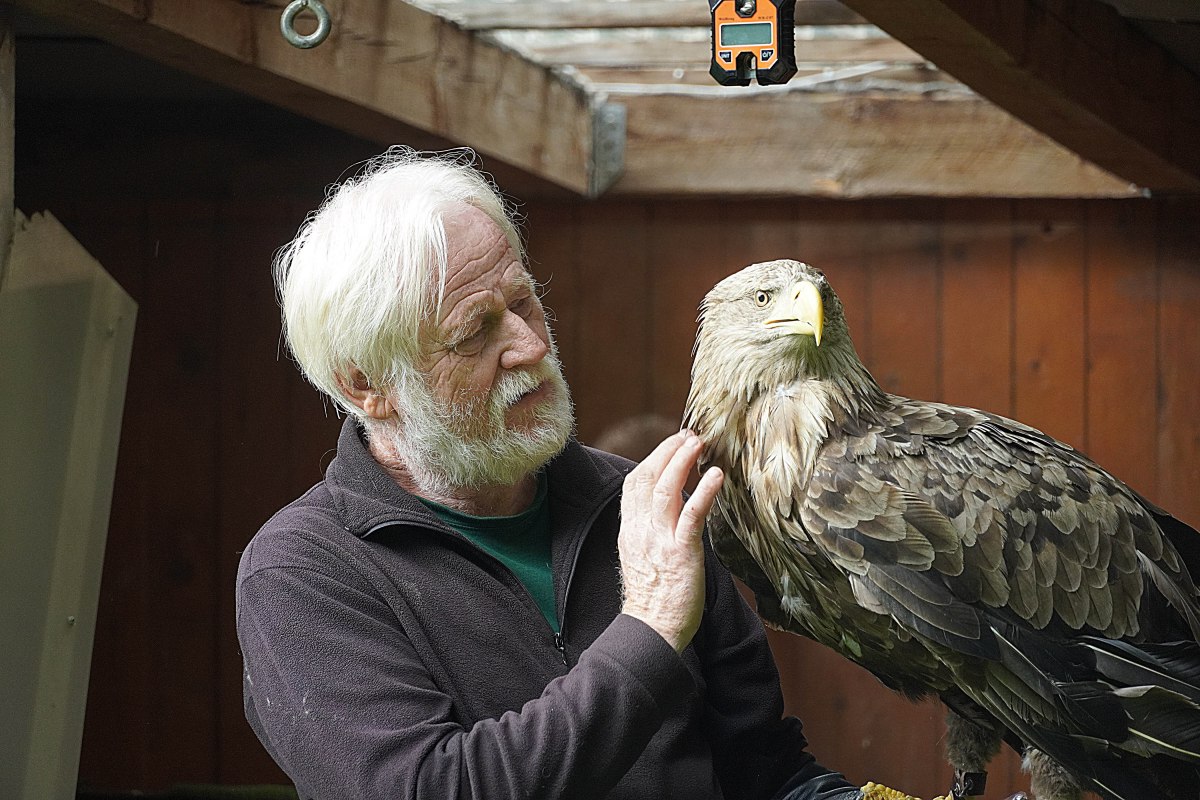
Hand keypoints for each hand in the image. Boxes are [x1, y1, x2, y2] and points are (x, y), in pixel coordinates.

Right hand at [618, 430, 723, 652]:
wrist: (651, 630)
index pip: (634, 484)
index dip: (652, 459)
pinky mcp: (681, 553)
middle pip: (648, 477)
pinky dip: (703, 492)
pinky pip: (690, 516)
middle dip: (668, 451)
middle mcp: (641, 530)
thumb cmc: (653, 599)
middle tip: (688, 435)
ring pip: (666, 489)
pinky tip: (715, 476)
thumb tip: (665, 511)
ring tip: (699, 443)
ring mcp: (660, 540)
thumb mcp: (641, 557)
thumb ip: (648, 531)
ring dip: (683, 461)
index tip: (671, 445)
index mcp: (630, 531)